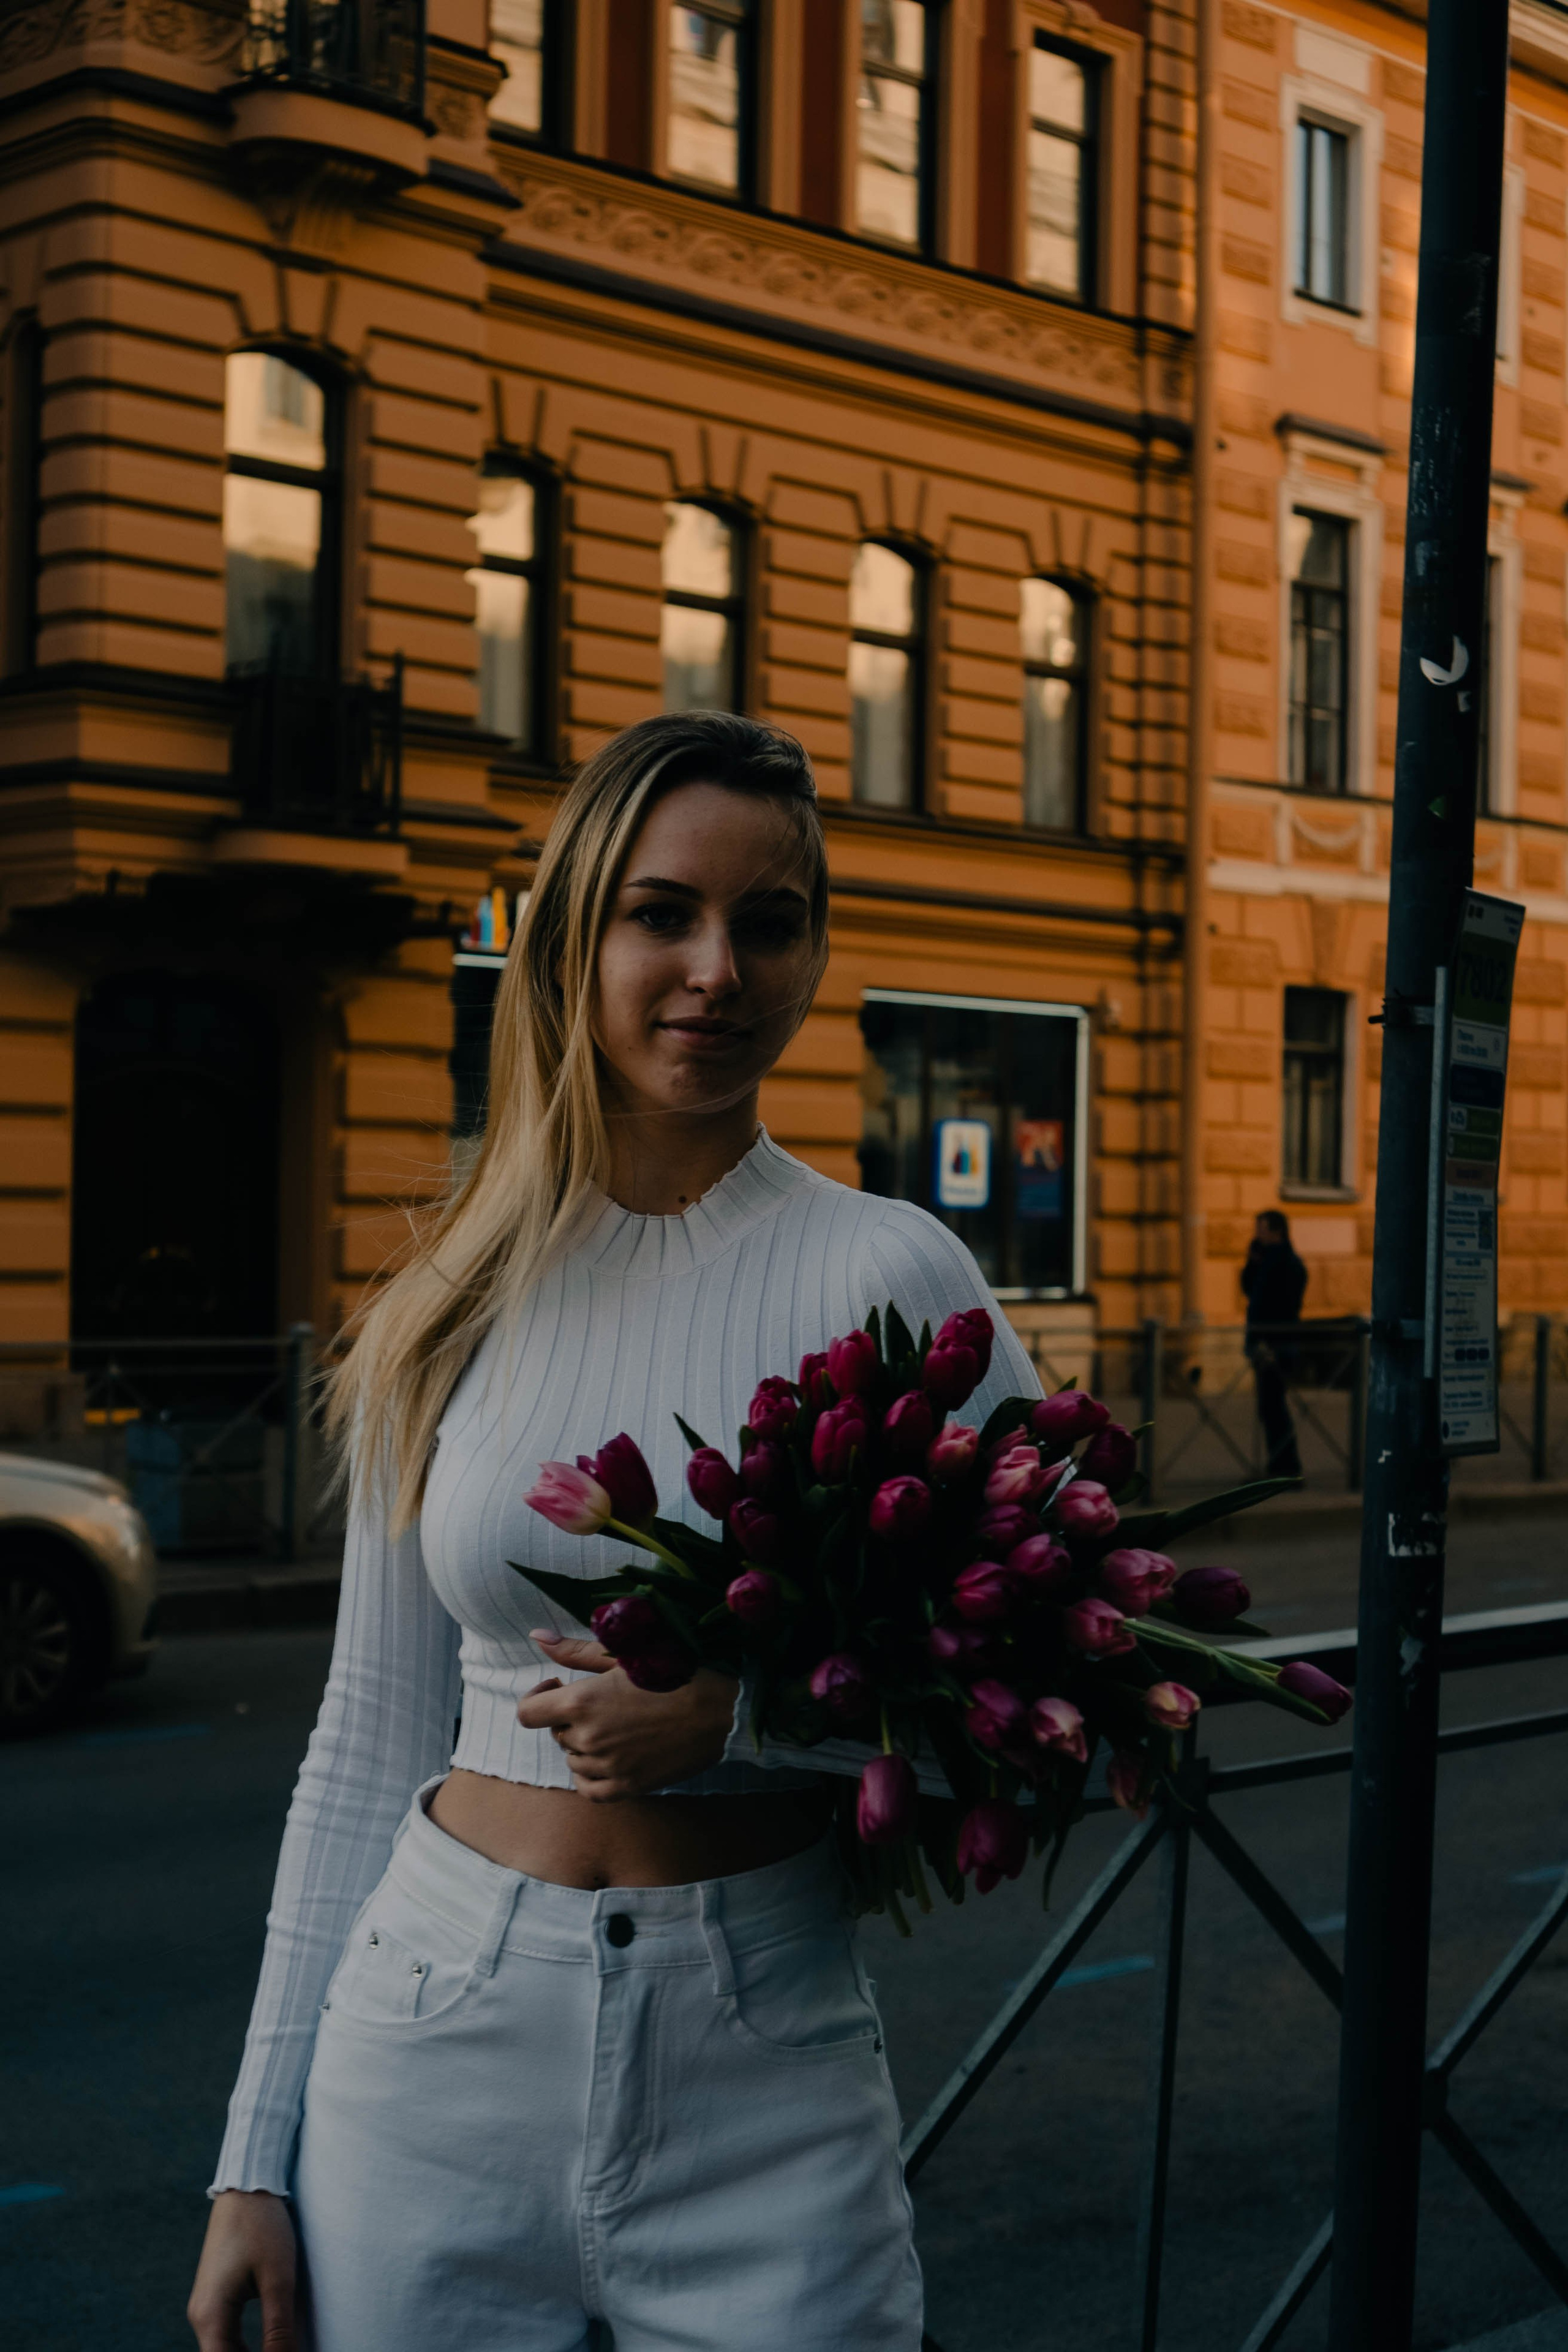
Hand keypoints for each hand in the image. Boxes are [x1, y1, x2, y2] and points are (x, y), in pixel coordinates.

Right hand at [188, 2190, 297, 2349]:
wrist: (247, 2185)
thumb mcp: (278, 2279)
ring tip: (281, 2348)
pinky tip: (273, 2345)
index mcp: (210, 2316)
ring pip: (226, 2349)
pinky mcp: (216, 2297)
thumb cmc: (262, 2227)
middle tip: (287, 2351)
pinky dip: (247, 2346)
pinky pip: (228, 2335)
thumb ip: (279, 2329)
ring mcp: (206, 2307)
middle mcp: (201, 2317)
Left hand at [518, 1634, 737, 1799]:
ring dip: (585, 1744)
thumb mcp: (624, 1654)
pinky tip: (609, 1758)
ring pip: (573, 1759)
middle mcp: (589, 1738)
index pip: (527, 1713)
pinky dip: (590, 1775)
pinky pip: (589, 1789)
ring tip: (618, 1723)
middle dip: (572, 1716)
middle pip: (557, 1733)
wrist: (722, 1709)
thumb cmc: (674, 1671)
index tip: (558, 1685)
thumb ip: (575, 1650)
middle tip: (606, 1700)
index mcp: (582, 1702)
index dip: (536, 1697)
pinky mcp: (628, 1787)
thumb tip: (536, 1636)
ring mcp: (608, 1767)